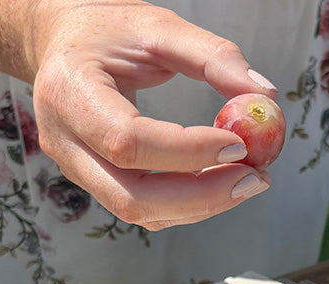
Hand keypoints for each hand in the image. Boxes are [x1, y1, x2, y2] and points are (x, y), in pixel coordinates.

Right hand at [24, 0, 276, 228]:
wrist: (62, 45)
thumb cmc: (107, 30)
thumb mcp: (158, 25)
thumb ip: (212, 57)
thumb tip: (266, 96)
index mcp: (69, 94)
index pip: (128, 142)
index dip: (187, 152)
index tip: (240, 144)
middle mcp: (64, 143)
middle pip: (132, 197)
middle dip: (200, 196)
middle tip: (254, 179)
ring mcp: (76, 171)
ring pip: (140, 212)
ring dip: (200, 205)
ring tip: (248, 179)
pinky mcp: (96, 185)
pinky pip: (145, 209)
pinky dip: (188, 204)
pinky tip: (220, 181)